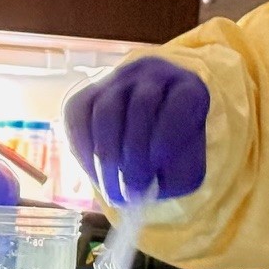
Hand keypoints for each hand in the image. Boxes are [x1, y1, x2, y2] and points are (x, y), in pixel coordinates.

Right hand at [65, 58, 208, 204]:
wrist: (144, 144)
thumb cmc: (172, 157)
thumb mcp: (186, 170)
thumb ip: (175, 176)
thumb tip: (143, 186)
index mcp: (189, 89)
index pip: (182, 100)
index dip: (169, 133)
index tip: (157, 166)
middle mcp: (153, 75)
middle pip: (141, 105)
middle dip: (134, 154)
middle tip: (131, 192)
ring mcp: (117, 80)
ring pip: (106, 110)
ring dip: (107, 157)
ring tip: (112, 192)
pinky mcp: (87, 93)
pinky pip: (79, 116)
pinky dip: (84, 149)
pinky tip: (94, 174)